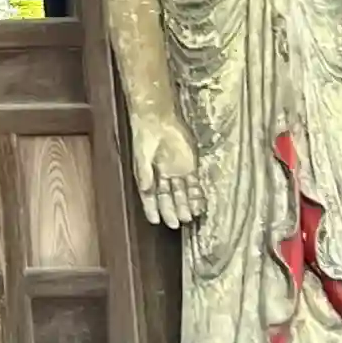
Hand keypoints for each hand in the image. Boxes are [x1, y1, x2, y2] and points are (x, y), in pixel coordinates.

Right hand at [131, 112, 203, 228]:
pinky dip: (197, 195)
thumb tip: (145, 191)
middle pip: (168, 198)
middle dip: (172, 211)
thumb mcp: (142, 156)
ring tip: (190, 218)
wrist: (158, 118)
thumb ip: (144, 174)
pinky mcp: (190, 166)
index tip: (155, 221)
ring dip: (185, 206)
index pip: (151, 197)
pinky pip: (194, 184)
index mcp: (148, 176)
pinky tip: (199, 205)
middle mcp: (163, 177)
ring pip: (182, 193)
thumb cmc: (145, 136)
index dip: (153, 209)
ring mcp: (177, 172)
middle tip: (177, 224)